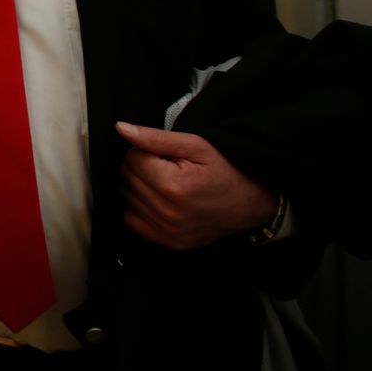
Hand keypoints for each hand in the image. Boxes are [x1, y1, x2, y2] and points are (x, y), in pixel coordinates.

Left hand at [117, 121, 278, 249]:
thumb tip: (121, 128)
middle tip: (169, 168)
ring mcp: (167, 231)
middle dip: (142, 167)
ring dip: (140, 186)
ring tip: (167, 183)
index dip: (147, 151)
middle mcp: (167, 212)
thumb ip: (155, 137)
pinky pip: (131, 220)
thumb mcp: (195, 145)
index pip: (131, 158)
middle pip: (127, 177)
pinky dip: (138, 207)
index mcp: (173, 186)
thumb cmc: (225, 170)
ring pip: (126, 196)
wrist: (251, 203)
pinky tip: (158, 199)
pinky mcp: (167, 242)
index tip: (167, 155)